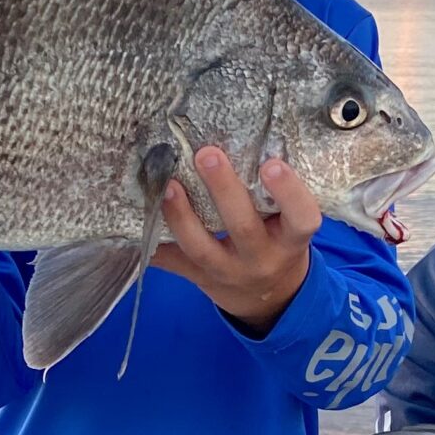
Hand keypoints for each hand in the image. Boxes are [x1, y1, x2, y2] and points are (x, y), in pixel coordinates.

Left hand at [150, 147, 318, 334]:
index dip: (289, 193)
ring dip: (181, 216)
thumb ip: (276, 196)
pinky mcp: (198, 278)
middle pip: (243, 229)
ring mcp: (227, 272)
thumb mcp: (290, 225)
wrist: (270, 299)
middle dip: (224, 191)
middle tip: (207, 154)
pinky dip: (151, 242)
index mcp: (290, 241)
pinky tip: (133, 220)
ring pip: (201, 248)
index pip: (302, 219)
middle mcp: (260, 259)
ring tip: (167, 184)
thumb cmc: (279, 243)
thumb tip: (246, 134)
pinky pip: (171, 263)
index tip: (272, 164)